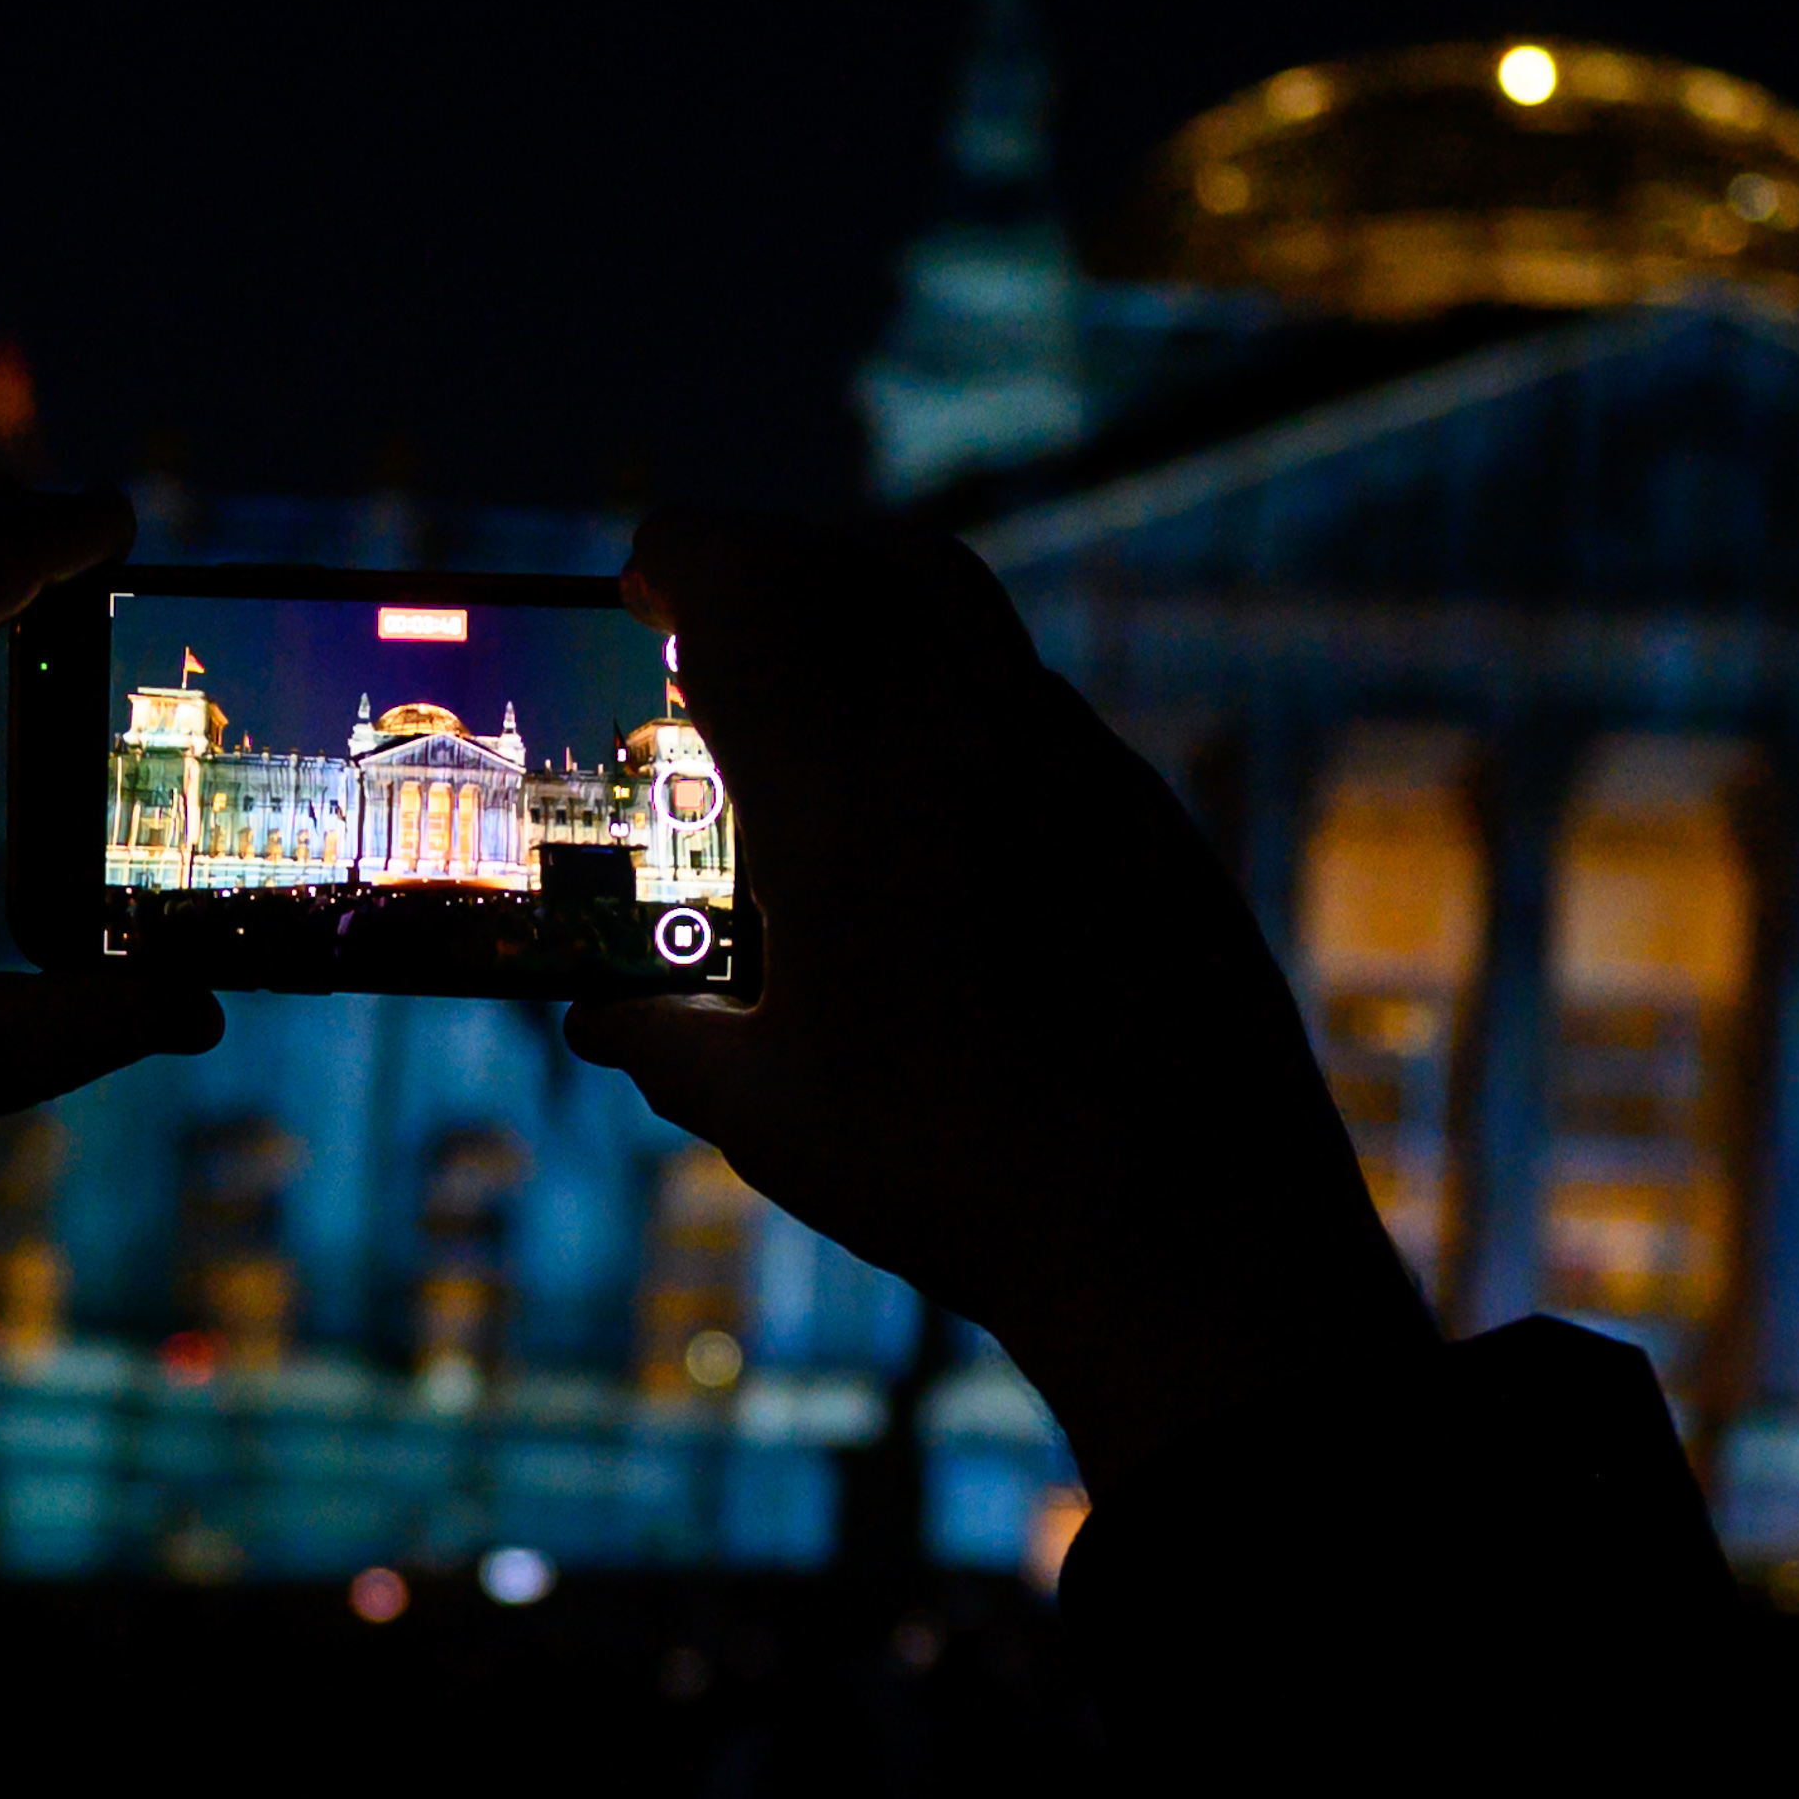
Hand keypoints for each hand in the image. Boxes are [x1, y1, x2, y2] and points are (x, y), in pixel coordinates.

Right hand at [564, 504, 1429, 1478]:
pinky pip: (1029, 692)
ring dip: (863, 599)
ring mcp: (1078, 766)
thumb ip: (668, 1045)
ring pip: (958, 606)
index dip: (678, 557)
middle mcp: (971, 744)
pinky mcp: (1147, 811)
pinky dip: (951, 686)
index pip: (747, 594)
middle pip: (853, 561)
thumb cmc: (966, 1183)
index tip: (638, 574)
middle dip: (763, 561)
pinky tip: (921, 785)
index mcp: (853, 803)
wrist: (1197, 1241)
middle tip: (703, 614)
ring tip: (808, 674)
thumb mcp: (777, 1121)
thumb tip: (601, 1017)